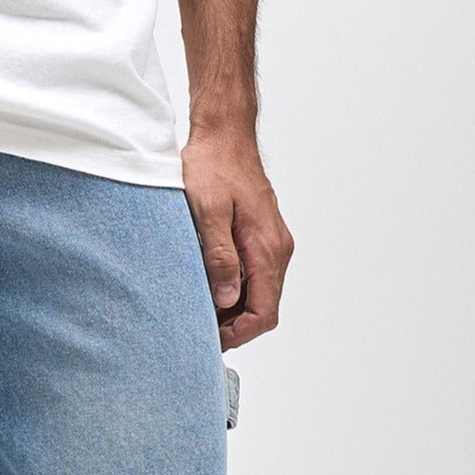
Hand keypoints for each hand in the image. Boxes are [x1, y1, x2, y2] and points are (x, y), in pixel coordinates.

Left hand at [181, 124, 292, 349]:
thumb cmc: (213, 166)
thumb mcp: (207, 211)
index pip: (264, 312)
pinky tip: (207, 283)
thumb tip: (227, 297)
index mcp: (267, 248)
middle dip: (234, 325)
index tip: (210, 340)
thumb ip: (219, 256)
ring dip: (233, 306)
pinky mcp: (261, 234)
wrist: (224, 134)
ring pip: (259, 291)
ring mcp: (272, 242)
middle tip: (197, 328)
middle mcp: (277, 248)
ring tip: (197, 307)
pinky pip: (254, 273)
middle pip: (263, 307)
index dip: (239, 334)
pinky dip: (234, 286)